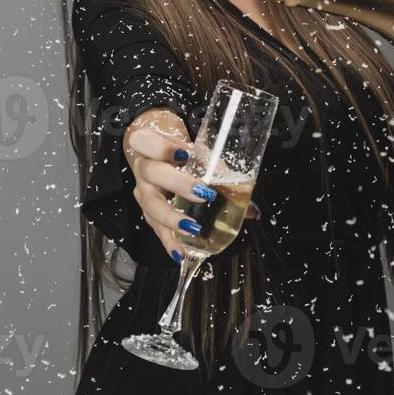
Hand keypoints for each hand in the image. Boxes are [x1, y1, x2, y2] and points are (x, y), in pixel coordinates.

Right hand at [123, 109, 259, 262]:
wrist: (157, 155)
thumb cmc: (179, 153)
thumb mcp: (195, 151)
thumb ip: (217, 168)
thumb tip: (250, 206)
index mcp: (151, 147)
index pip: (146, 141)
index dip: (163, 148)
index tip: (185, 155)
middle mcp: (144, 169)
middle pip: (152, 173)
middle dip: (178, 184)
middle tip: (203, 193)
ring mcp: (143, 192)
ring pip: (151, 205)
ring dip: (173, 218)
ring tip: (193, 228)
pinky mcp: (148, 212)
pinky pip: (156, 228)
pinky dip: (170, 241)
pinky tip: (181, 253)